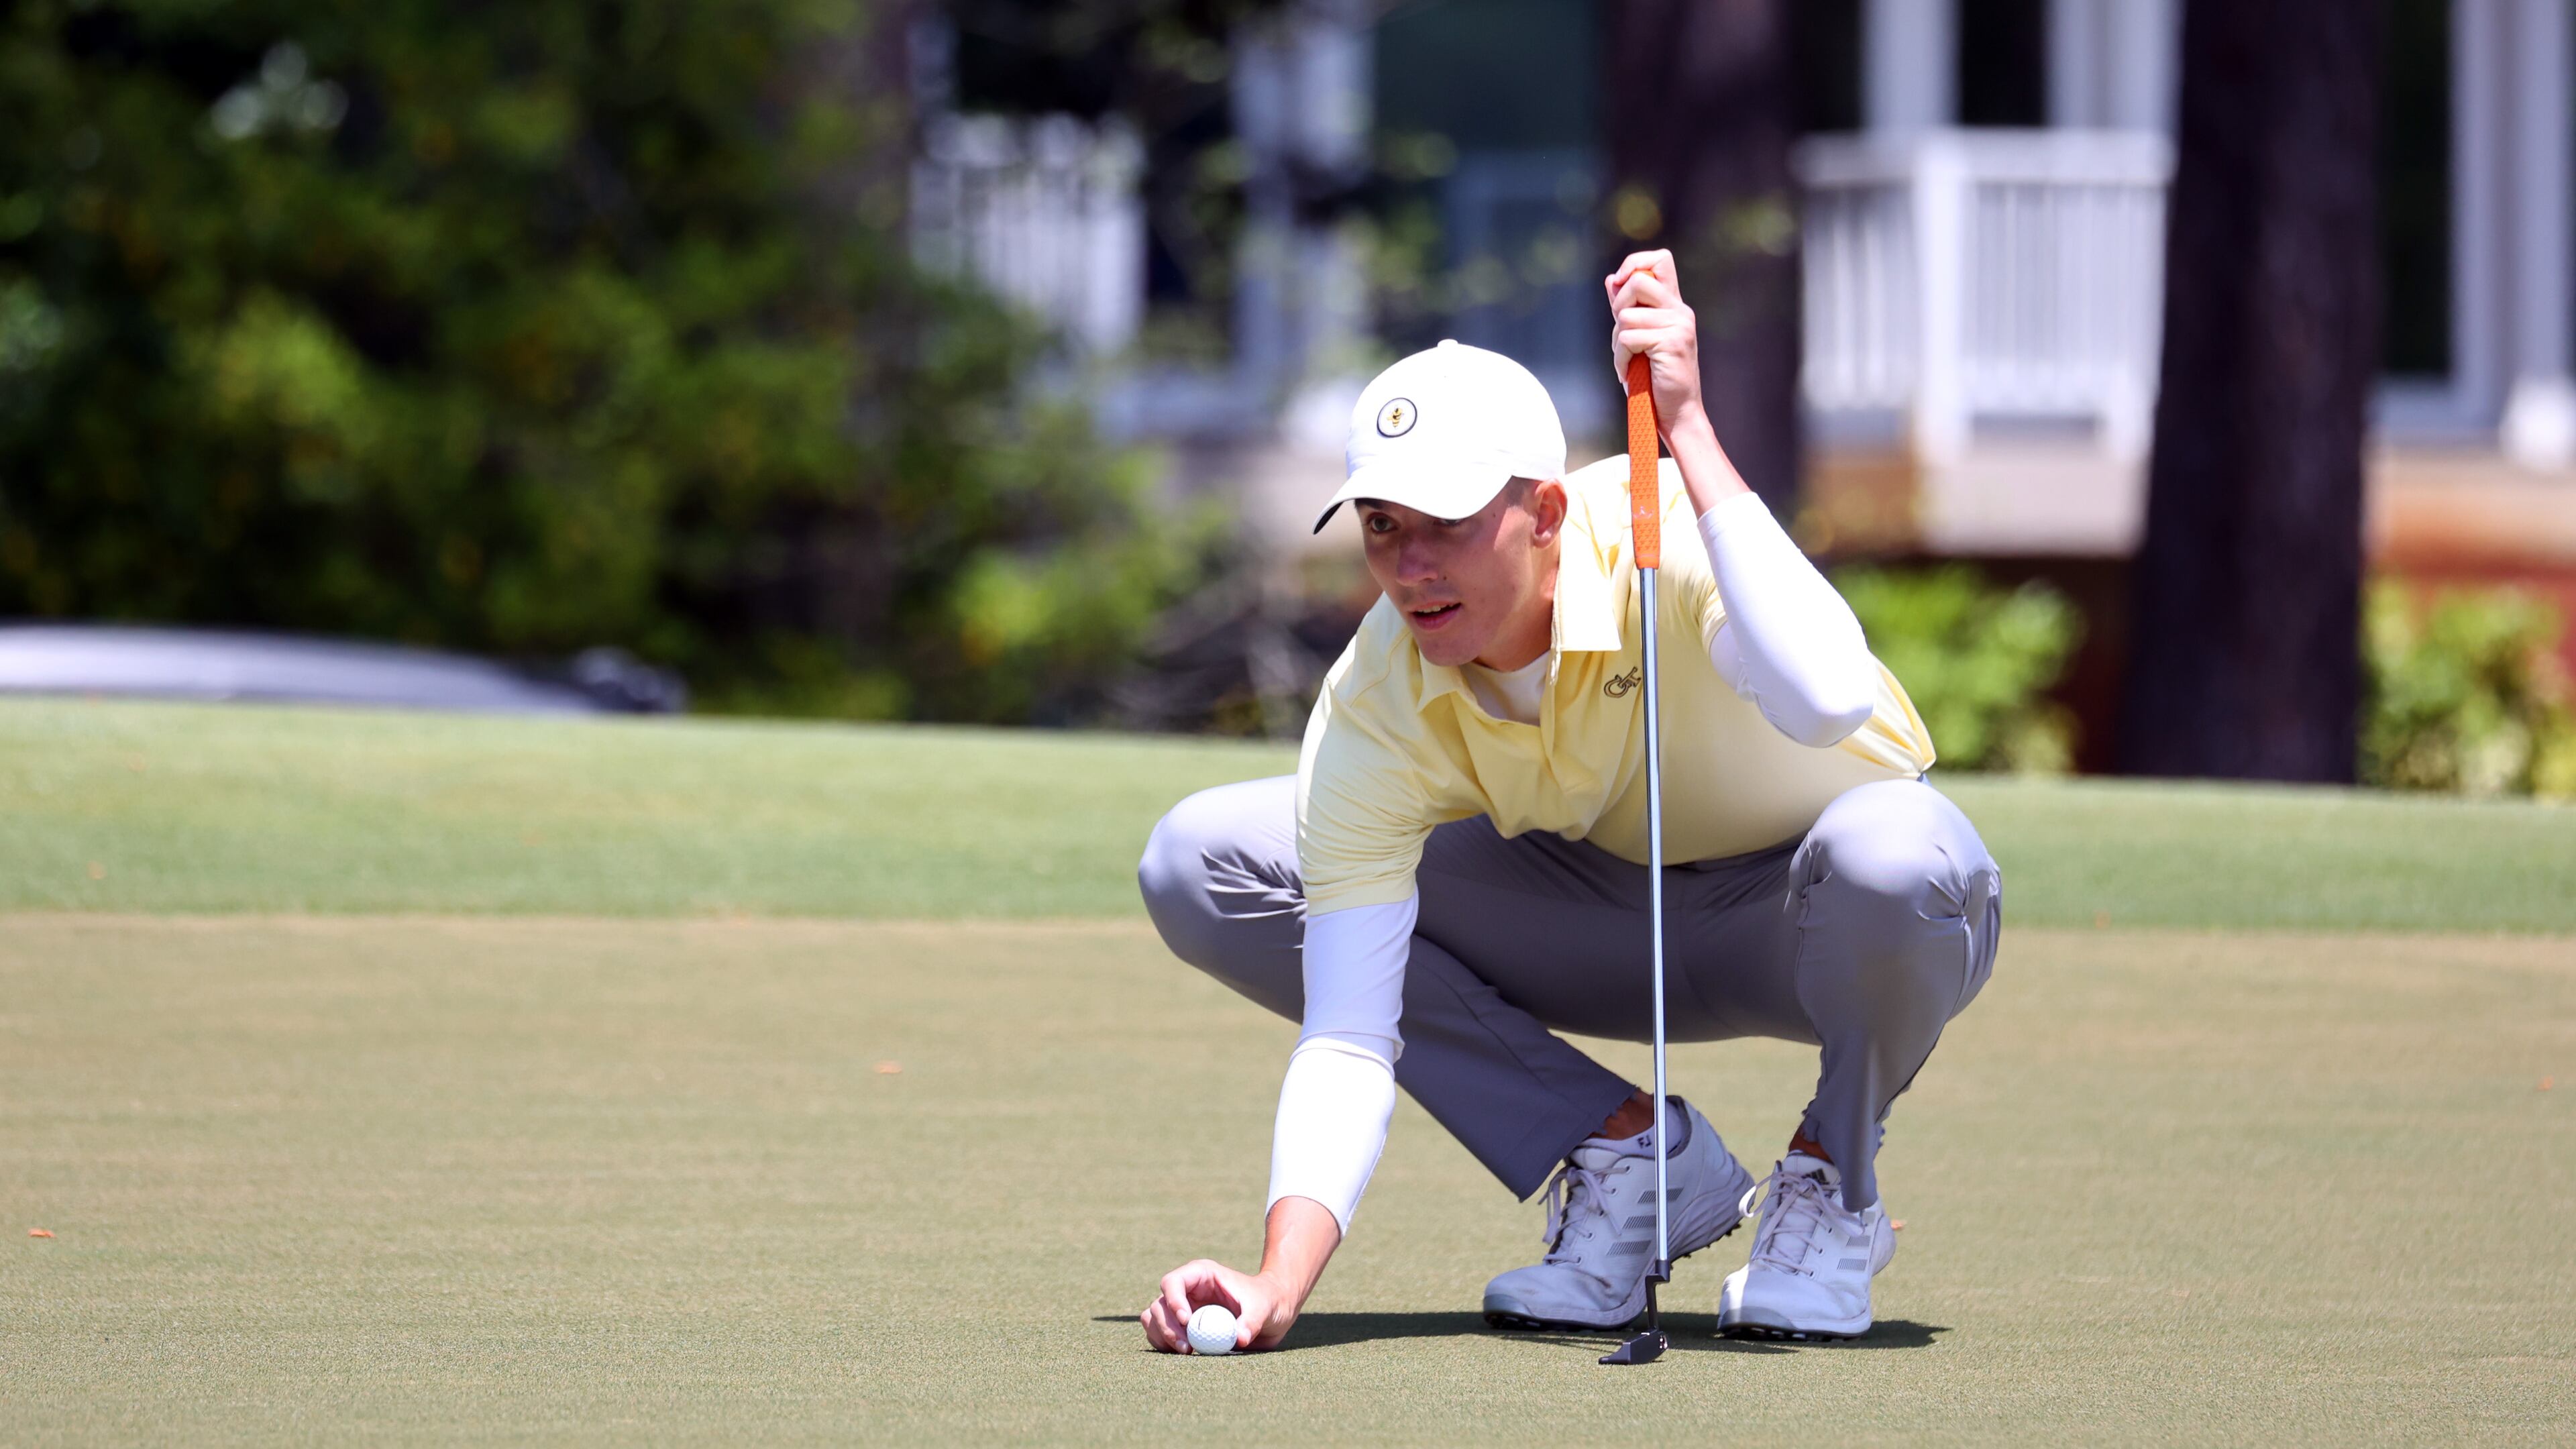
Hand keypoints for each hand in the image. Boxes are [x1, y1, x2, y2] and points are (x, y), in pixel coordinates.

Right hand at [1139, 1259, 1297, 1353]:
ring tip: (1187, 1352)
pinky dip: (1166, 1346)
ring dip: (1163, 1337)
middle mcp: (1187, 1291)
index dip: (1173, 1301)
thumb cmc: (1268, 1301)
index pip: (1173, 1282)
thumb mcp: (1264, 1307)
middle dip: (1168, 1327)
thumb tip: (1239, 1339)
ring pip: (1154, 1320)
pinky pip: (1161, 1336)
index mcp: (1201, 1275)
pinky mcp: (1184, 1328)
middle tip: (1187, 1348)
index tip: (1188, 1322)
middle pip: (1160, 1305)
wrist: (1273, 1313)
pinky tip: (1186, 1354)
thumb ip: (1252, 1321)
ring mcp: (1183, 1309)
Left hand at [1605, 249, 1705, 440]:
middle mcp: (1680, 311)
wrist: (1677, 413)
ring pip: (1626, 315)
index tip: (1620, 284)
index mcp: (1674, 306)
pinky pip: (1628, 338)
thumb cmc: (1654, 379)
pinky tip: (1629, 371)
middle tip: (1622, 332)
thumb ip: (1628, 309)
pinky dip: (1621, 358)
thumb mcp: (1638, 339)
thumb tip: (1611, 279)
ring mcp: (1678, 326)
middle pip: (1639, 280)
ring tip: (1628, 360)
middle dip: (1619, 305)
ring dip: (1617, 342)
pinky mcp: (1671, 342)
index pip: (1660, 260)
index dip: (1634, 264)